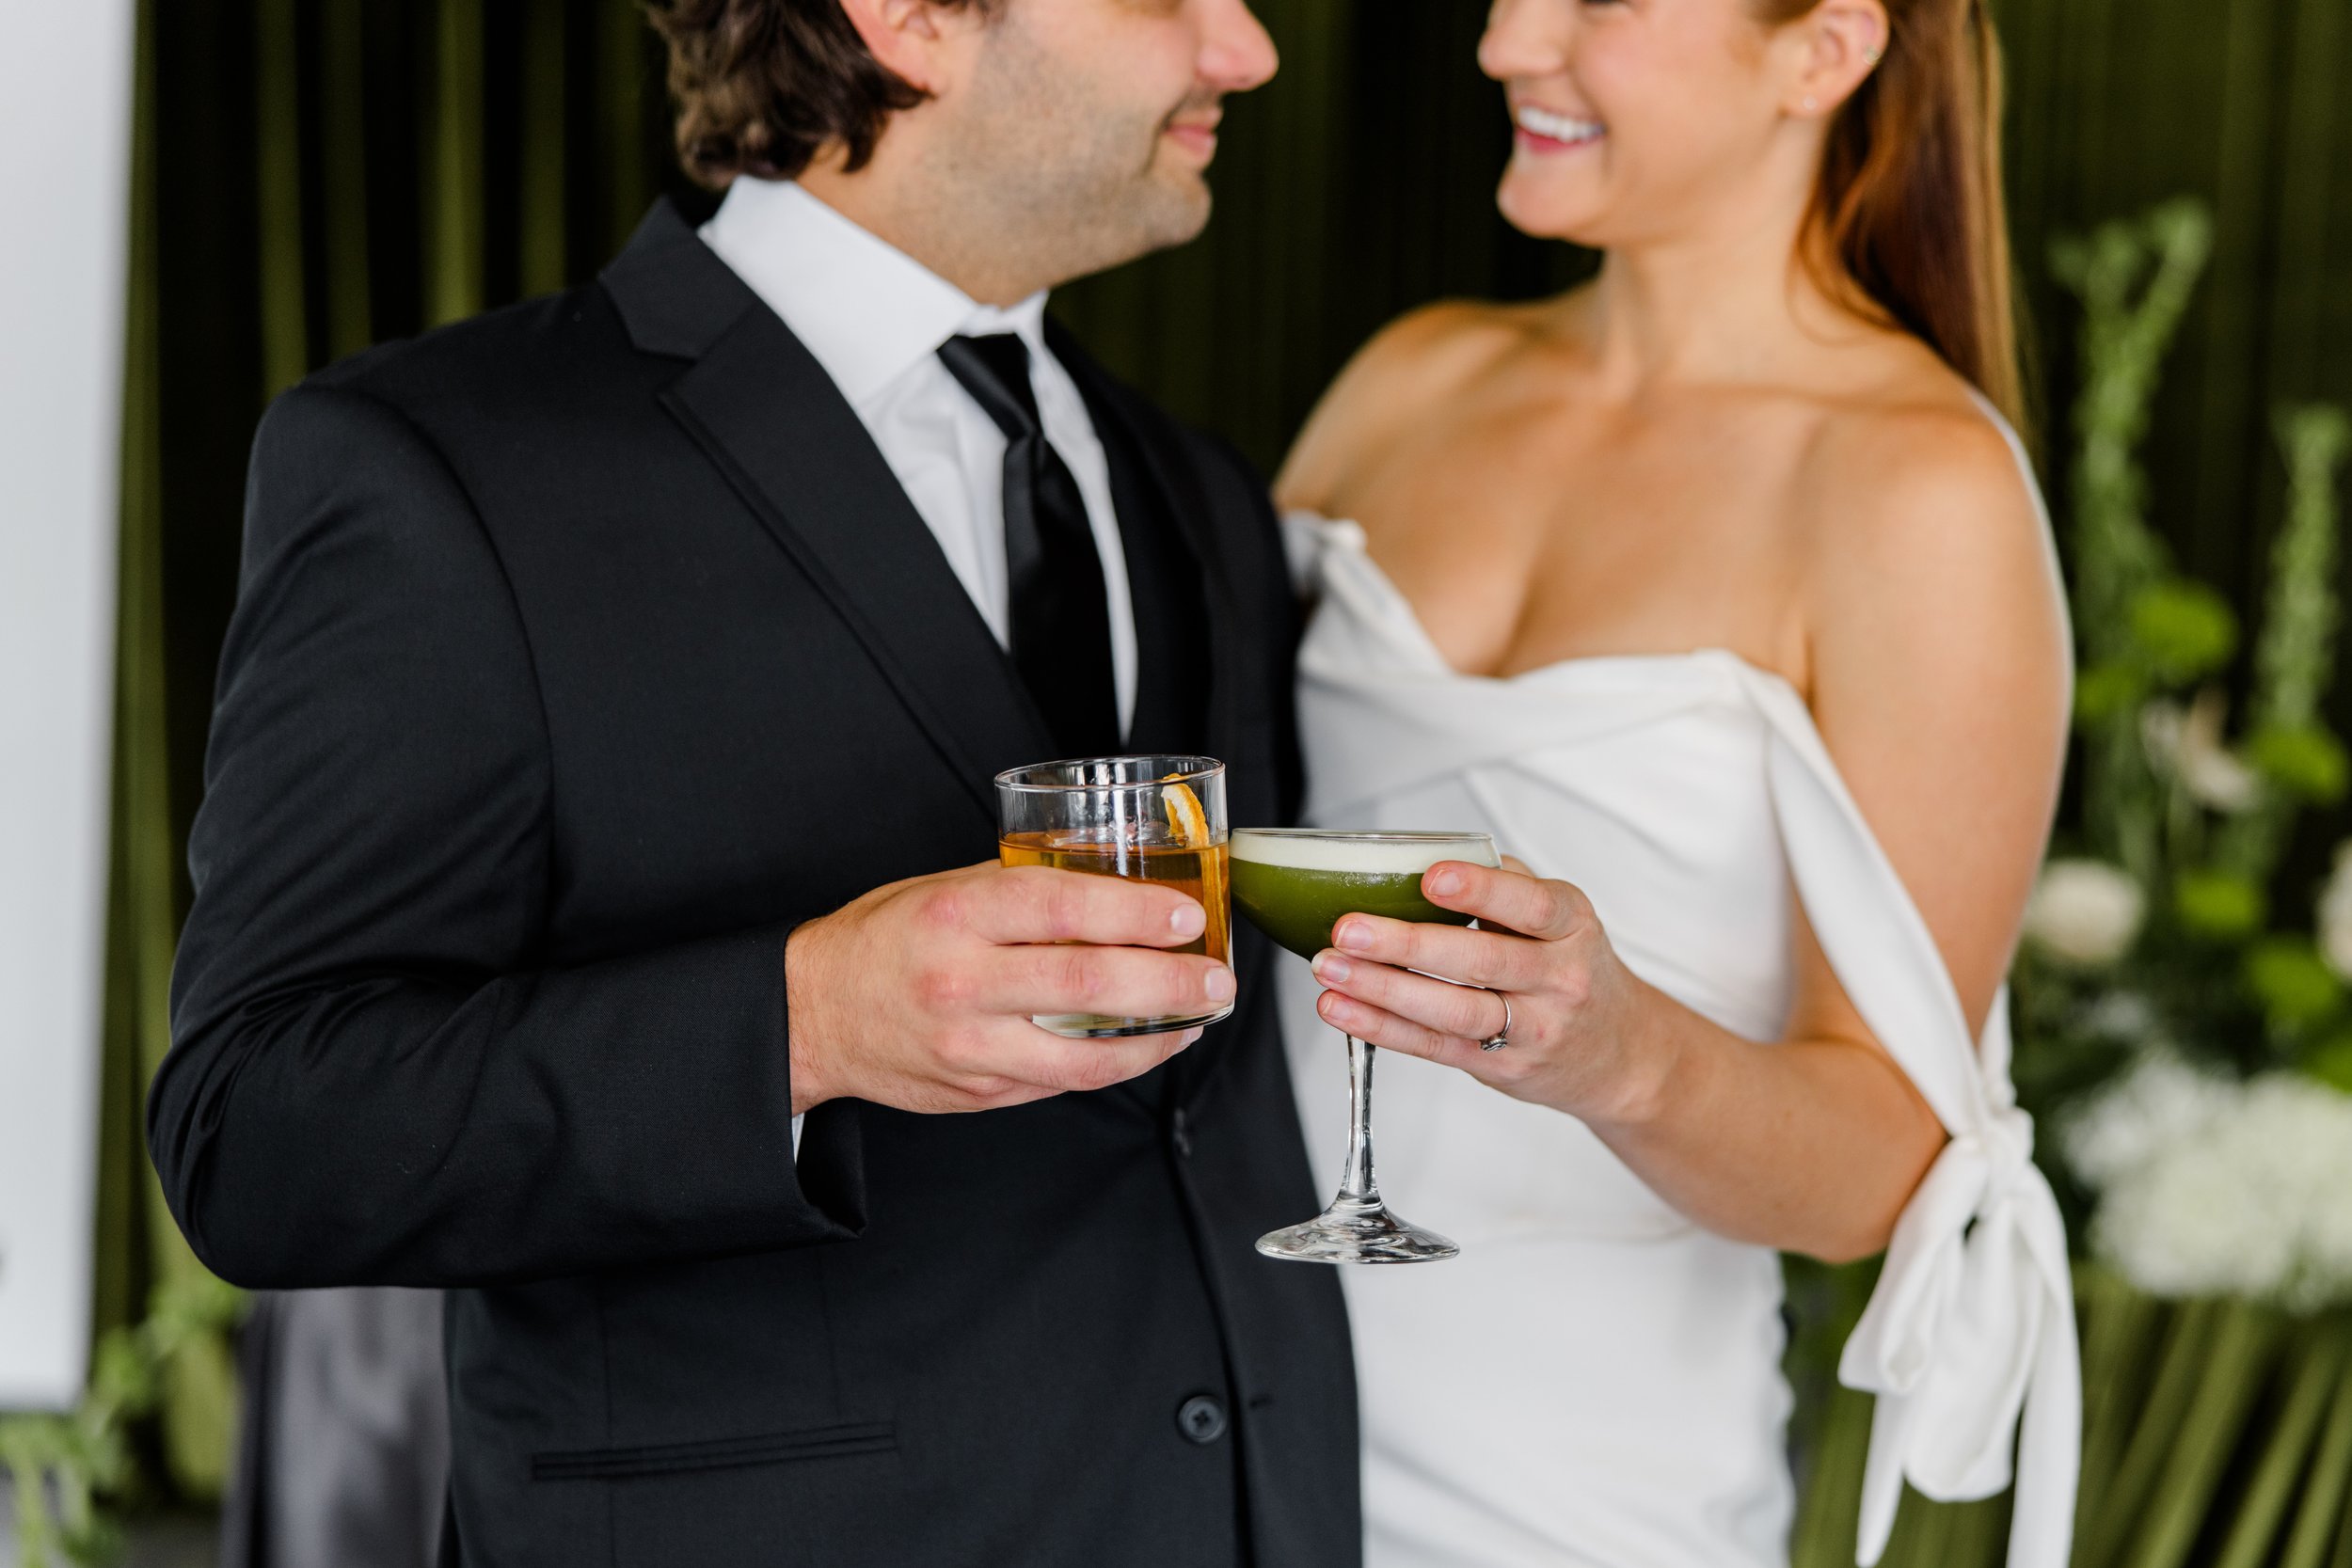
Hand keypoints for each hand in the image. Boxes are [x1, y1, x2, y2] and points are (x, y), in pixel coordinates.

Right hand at [785, 861, 1233, 1115]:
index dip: (1133, 914)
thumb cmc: (883, 940)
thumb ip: (1018, 887)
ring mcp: (970, 1047)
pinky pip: (1062, 1082)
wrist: (813, 1014)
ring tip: (1199, 1016)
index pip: (1060, 908)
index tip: (1185, 915)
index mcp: (956, 917)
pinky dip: (1115, 1064)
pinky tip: (1148, 1043)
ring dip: (1157, 1038)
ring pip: (1084, 1055)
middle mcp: (962, 984)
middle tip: (1216, 977)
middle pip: (1086, 986)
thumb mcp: (940, 889)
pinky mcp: (978, 1092)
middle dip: (1168, 983)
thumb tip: (1111, 877)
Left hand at [1305, 860, 1672, 1125]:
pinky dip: (1383, 1028)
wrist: (1620, 1054)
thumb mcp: (1562, 919)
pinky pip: (1436, 1046)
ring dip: (1383, 990)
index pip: (1530, 906)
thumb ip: (1506, 885)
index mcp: (1571, 926)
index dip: (1480, 891)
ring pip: (1453, 1011)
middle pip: (1480, 962)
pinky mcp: (1501, 1067)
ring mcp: (1531, 1029)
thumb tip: (1426, 857)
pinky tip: (1343, 1009)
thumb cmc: (1573, 969)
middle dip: (1406, 944)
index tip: (1431, 878)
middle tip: (1348, 927)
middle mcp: (1558, 978)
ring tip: (1331, 969)